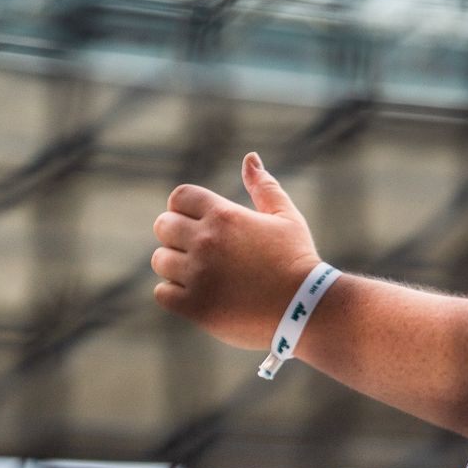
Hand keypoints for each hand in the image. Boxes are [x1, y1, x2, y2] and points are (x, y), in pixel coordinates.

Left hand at [152, 153, 322, 352]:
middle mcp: (206, 241)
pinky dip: (175, 294)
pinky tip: (200, 294)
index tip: (198, 222)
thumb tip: (250, 158)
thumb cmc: (298, 260)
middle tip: (200, 249)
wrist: (307, 309)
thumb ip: (264, 187)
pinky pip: (162, 293)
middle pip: (163, 226)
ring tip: (203, 274)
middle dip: (177, 234)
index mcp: (224, 215)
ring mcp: (198, 275)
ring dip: (176, 266)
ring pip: (160, 260)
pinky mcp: (195, 306)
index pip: (179, 197)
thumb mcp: (287, 218)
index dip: (185, 207)